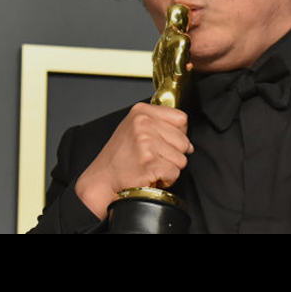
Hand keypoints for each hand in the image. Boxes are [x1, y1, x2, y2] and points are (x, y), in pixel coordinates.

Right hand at [74, 103, 192, 220]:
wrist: (103, 178)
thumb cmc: (119, 156)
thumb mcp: (136, 128)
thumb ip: (161, 126)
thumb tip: (188, 143)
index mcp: (142, 112)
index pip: (181, 119)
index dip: (178, 134)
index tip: (164, 142)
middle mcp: (143, 124)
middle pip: (184, 141)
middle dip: (173, 154)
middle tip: (153, 158)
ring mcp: (146, 143)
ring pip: (182, 159)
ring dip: (169, 168)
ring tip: (150, 166)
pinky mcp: (150, 163)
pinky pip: (175, 173)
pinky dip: (166, 180)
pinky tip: (150, 175)